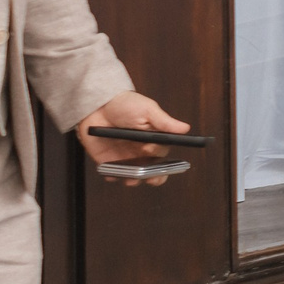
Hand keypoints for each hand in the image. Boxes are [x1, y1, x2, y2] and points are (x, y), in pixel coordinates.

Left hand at [75, 92, 196, 184]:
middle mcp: (141, 152)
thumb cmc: (126, 104)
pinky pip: (112, 173)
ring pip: (134, 175)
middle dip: (153, 177)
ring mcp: (125, 158)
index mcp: (153, 140)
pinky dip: (113, 176)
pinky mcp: (108, 161)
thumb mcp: (148, 110)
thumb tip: (185, 128)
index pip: (163, 155)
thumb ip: (164, 122)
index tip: (150, 150)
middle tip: (150, 177)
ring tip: (131, 178)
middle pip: (152, 170)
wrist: (98, 104)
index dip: (160, 155)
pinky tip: (112, 174)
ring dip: (134, 179)